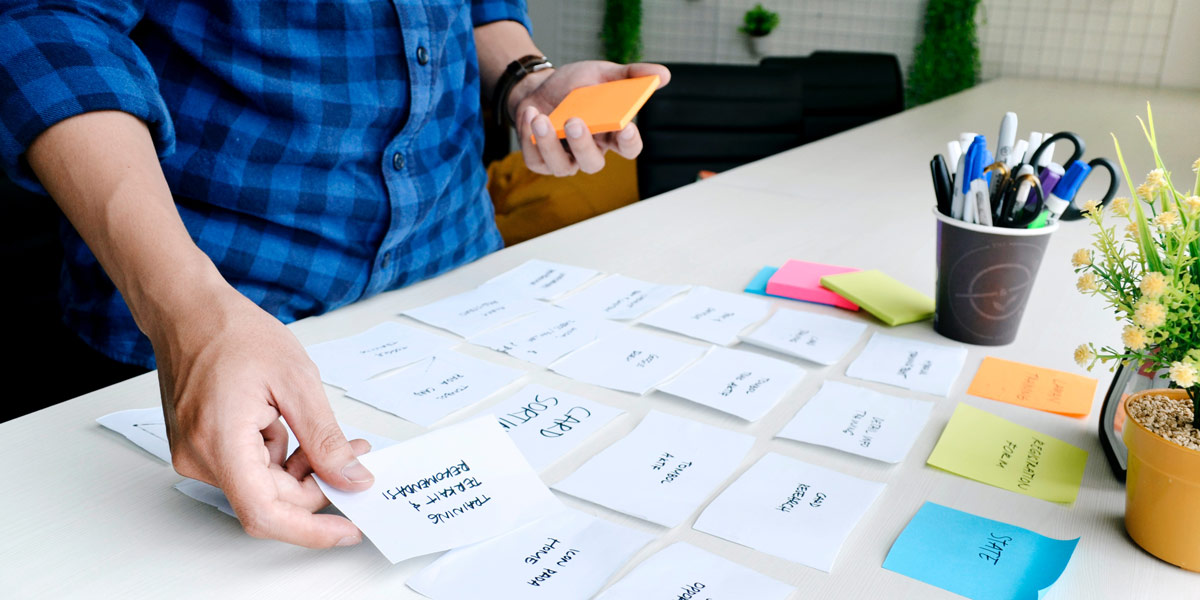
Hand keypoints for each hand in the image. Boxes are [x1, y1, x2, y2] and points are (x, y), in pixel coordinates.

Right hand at [153, 285, 374, 547]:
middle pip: (270, 501)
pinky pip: (248, 470)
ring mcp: (195, 455)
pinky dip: (278, 457)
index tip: (347, 530)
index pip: (266, 513)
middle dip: (317, 485)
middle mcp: (199, 457)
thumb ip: (326, 438)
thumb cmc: (232, 331)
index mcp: (220, 442)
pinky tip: (287, 425)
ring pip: (262, 486)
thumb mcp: (297, 380)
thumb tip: (351, 477)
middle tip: (354, 456)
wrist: (187, 310)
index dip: (311, 530)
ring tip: (321, 430)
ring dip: (299, 468)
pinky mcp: (199, 448)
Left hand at [509, 61, 669, 176]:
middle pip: (593, 164)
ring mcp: (565, 159)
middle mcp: (589, 151)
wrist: (540, 88)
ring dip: (550, 144)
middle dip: (583, 146)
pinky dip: (530, 138)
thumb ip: (631, 74)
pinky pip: (536, 160)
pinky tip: (530, 113)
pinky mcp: (540, 161)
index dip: (629, 143)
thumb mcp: (603, 73)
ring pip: (562, 167)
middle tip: (575, 121)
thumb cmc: (575, 86)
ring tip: (540, 118)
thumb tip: (663, 75)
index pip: (628, 148)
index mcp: (610, 134)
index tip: (626, 129)